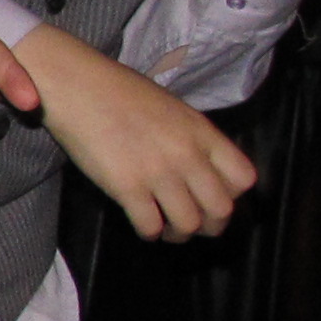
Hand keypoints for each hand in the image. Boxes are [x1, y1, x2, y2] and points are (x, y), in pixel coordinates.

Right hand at [13, 26, 256, 238]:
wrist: (77, 86)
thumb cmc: (120, 92)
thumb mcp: (172, 109)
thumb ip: (193, 139)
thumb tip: (200, 169)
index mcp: (202, 132)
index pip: (244, 179)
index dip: (231, 196)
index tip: (212, 198)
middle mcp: (187, 154)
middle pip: (221, 210)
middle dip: (210, 226)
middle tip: (192, 224)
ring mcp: (158, 172)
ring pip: (189, 225)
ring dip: (179, 234)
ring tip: (166, 228)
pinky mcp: (127, 187)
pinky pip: (150, 226)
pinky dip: (149, 233)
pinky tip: (143, 225)